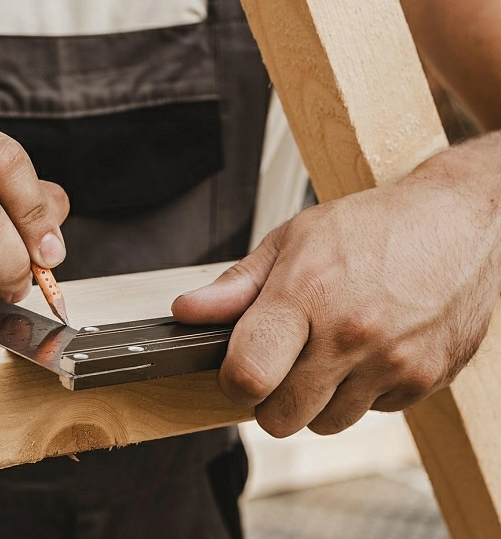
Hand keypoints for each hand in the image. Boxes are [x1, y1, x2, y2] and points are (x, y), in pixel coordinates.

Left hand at [173, 150, 500, 436]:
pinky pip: (373, 413)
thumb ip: (237, 284)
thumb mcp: (292, 240)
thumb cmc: (371, 225)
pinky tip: (367, 351)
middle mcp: (350, 334)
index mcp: (306, 293)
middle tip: (280, 363)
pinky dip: (362, 393)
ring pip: (327, 423)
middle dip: (270, 399)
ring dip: (317, 399)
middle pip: (282, 417)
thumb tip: (188, 311)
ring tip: (327, 351)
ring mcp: (392, 362)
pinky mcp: (425, 380)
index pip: (248, 375)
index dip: (233, 381)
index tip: (237, 369)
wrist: (455, 221)